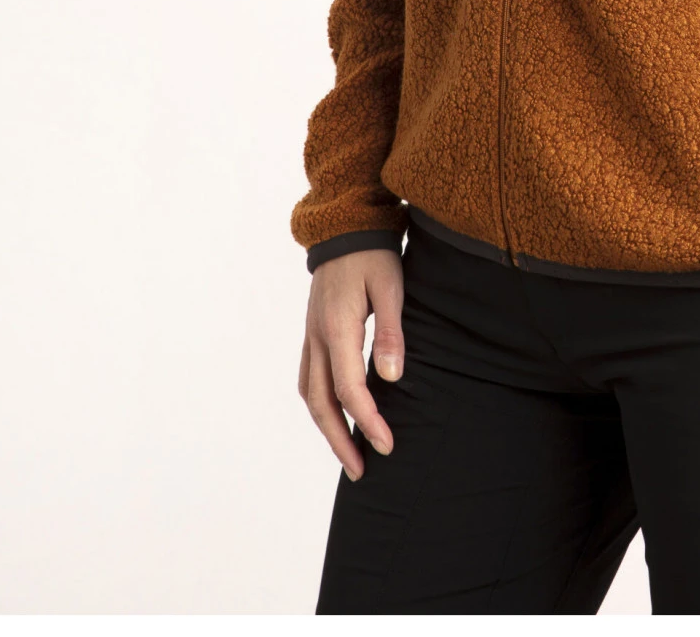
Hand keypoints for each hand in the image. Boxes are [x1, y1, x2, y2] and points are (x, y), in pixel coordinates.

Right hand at [298, 248, 405, 479]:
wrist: (344, 227)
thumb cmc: (373, 254)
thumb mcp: (391, 286)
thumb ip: (390, 331)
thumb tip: (391, 377)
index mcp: (337, 328)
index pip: (350, 389)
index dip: (368, 421)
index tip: (387, 446)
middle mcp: (317, 338)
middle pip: (321, 403)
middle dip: (340, 441)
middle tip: (362, 471)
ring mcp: (311, 336)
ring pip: (310, 395)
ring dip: (327, 428)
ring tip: (349, 453)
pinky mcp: (313, 333)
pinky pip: (309, 379)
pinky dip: (320, 405)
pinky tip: (336, 416)